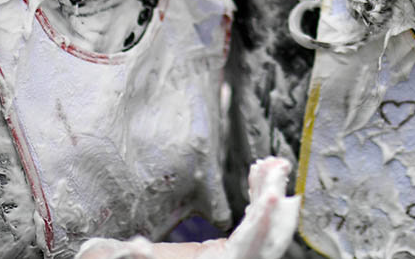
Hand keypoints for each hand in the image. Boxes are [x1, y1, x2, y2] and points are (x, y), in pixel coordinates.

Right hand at [74, 157, 298, 258]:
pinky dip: (260, 196)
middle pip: (270, 235)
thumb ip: (136, 255)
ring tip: (272, 164)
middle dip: (274, 197)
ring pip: (270, 227)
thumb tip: (136, 247)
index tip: (273, 196)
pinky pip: (259, 221)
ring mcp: (243, 255)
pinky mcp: (240, 246)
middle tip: (278, 167)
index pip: (249, 246)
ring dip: (269, 192)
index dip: (263, 222)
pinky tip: (258, 173)